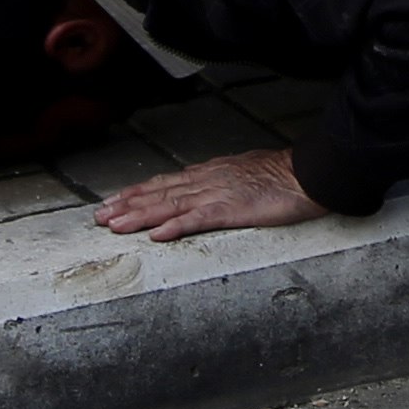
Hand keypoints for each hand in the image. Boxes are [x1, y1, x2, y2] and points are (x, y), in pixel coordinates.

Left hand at [94, 149, 323, 240]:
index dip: (138, 192)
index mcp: (211, 174)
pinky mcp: (232, 211)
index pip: (166, 183)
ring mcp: (218, 195)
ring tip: (114, 225)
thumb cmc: (283, 175)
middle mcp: (207, 182)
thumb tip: (203, 186)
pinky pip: (198, 220)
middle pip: (159, 194)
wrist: (310, 173)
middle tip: (98, 216)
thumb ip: (221, 181)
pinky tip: (157, 235)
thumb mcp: (245, 174)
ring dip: (139, 216)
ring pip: (170, 206)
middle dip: (127, 205)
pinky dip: (175, 227)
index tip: (114, 200)